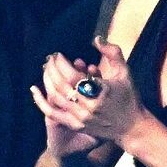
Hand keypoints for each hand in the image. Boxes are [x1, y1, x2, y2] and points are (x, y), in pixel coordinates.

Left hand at [31, 41, 147, 149]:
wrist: (132, 127)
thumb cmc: (129, 97)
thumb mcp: (124, 71)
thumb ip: (112, 52)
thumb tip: (96, 38)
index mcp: (100, 92)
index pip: (73, 76)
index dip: (62, 64)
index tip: (58, 55)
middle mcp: (88, 106)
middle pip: (61, 86)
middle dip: (52, 70)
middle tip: (49, 59)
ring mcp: (81, 118)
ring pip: (56, 98)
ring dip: (47, 82)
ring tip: (45, 69)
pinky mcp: (77, 125)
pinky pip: (54, 114)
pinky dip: (42, 102)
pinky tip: (34, 91)